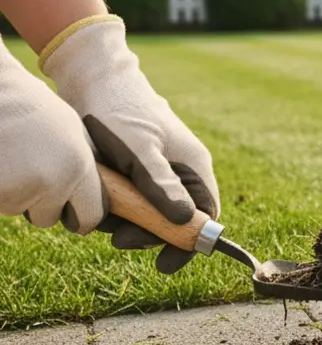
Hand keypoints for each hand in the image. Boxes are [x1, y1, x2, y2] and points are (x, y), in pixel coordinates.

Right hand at [0, 39, 105, 231]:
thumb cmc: (30, 107)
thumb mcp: (72, 130)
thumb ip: (86, 164)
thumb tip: (98, 194)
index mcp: (79, 167)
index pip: (91, 216)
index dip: (81, 215)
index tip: (72, 211)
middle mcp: (53, 183)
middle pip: (50, 217)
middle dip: (41, 204)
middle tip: (31, 171)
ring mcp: (19, 190)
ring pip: (20, 209)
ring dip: (16, 193)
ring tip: (14, 158)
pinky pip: (0, 202)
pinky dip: (0, 189)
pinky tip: (2, 162)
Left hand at [40, 15, 218, 274]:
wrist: (94, 80)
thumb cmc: (121, 111)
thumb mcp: (140, 151)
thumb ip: (161, 185)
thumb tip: (184, 221)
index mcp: (193, 166)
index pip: (204, 216)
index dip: (189, 243)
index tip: (165, 264)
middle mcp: (181, 171)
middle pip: (175, 219)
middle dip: (148, 234)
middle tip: (119, 240)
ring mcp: (158, 171)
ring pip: (150, 212)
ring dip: (127, 220)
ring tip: (104, 211)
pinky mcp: (136, 170)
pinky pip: (132, 200)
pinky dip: (116, 205)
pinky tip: (101, 197)